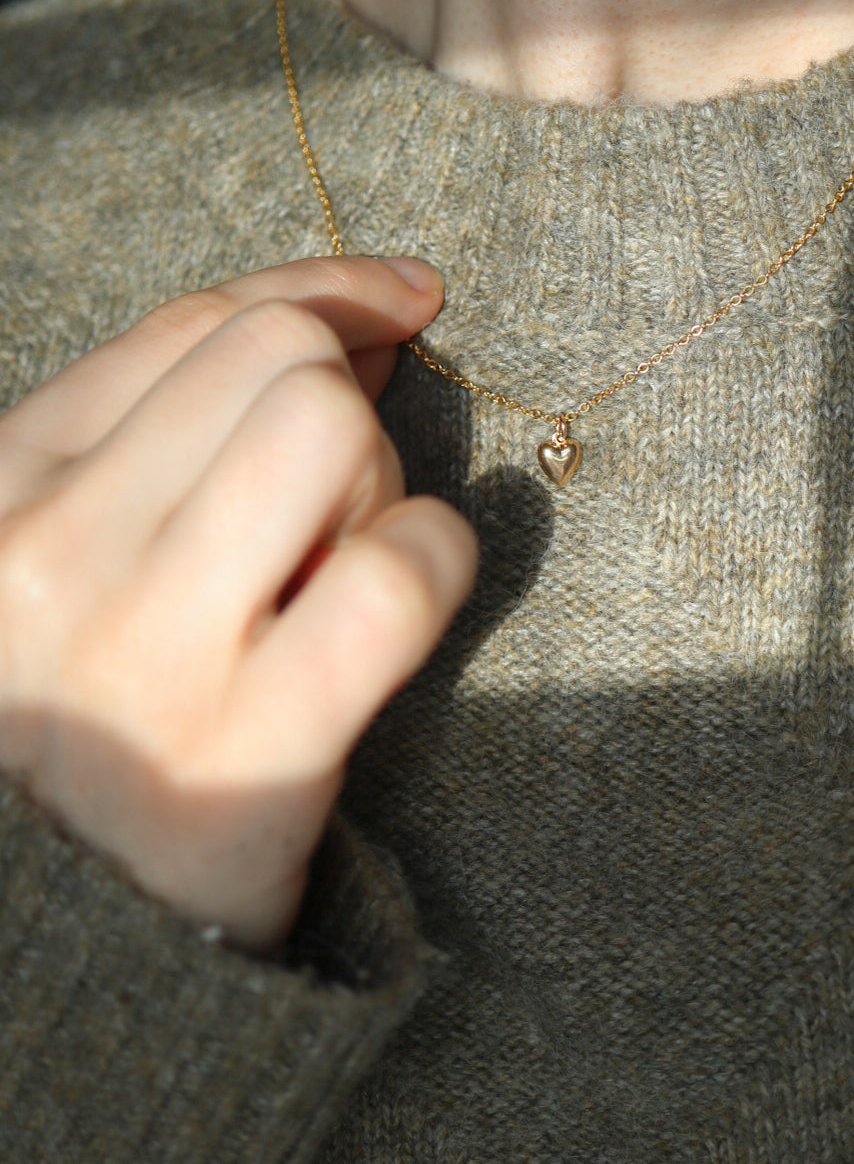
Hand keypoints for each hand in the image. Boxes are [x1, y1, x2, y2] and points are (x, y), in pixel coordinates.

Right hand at [0, 257, 477, 950]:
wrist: (49, 941)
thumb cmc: (89, 711)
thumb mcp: (86, 546)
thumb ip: (188, 427)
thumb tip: (371, 316)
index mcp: (6, 485)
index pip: (196, 324)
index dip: (326, 290)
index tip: (406, 298)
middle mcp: (51, 550)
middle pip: (280, 363)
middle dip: (344, 411)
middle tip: (331, 517)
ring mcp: (137, 652)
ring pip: (331, 431)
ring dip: (380, 488)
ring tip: (339, 574)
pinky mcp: (237, 755)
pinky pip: (393, 573)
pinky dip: (434, 564)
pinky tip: (403, 608)